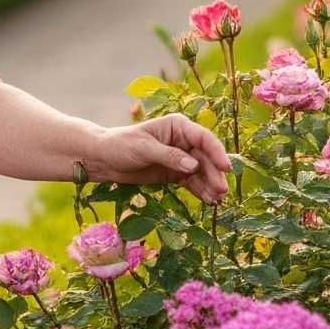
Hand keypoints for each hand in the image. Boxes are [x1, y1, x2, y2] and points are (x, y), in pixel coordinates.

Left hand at [86, 115, 230, 203]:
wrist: (104, 160)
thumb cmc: (121, 145)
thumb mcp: (144, 149)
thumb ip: (169, 156)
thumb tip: (192, 165)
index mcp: (177, 126)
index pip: (203, 138)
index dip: (216, 152)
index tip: (225, 167)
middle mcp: (183, 141)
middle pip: (205, 158)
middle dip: (214, 174)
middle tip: (221, 191)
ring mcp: (181, 158)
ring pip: (202, 172)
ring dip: (210, 185)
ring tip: (217, 201)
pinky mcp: (175, 174)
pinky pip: (193, 182)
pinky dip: (201, 191)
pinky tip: (209, 201)